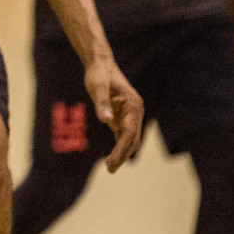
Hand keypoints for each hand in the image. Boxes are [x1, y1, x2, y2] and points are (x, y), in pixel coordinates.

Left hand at [83, 57, 142, 171]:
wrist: (100, 64)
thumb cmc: (99, 74)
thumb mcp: (98, 86)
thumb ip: (102, 103)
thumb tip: (106, 121)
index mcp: (134, 106)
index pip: (130, 133)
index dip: (122, 148)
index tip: (113, 161)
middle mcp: (135, 112)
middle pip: (132, 139)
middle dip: (122, 154)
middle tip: (110, 169)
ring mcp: (129, 115)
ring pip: (128, 139)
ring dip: (121, 153)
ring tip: (110, 167)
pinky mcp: (121, 115)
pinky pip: (122, 134)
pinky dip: (118, 146)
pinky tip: (113, 157)